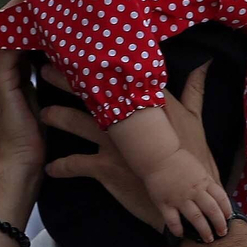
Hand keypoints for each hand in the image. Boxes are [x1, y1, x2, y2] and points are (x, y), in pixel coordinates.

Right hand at [0, 0, 45, 181]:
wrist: (25, 164)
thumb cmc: (46, 132)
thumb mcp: (56, 92)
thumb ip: (61, 69)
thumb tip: (83, 47)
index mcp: (16, 66)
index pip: (21, 24)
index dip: (36, 5)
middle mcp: (3, 65)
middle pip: (10, 19)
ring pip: (6, 28)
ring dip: (24, 8)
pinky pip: (6, 46)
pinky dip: (21, 29)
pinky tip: (43, 18)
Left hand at [42, 64, 219, 231]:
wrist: (189, 199)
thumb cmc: (193, 159)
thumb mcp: (196, 120)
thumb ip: (194, 90)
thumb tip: (204, 64)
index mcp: (149, 103)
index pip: (120, 76)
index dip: (98, 63)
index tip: (80, 48)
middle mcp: (128, 119)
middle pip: (91, 94)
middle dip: (65, 80)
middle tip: (45, 68)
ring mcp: (115, 144)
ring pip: (76, 123)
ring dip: (55, 117)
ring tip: (43, 113)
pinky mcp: (106, 169)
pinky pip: (75, 164)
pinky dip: (61, 167)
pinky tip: (51, 168)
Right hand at [143, 147, 232, 241]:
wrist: (158, 156)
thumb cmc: (178, 161)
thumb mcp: (198, 168)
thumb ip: (207, 181)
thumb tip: (216, 194)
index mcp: (204, 181)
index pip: (221, 197)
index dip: (226, 209)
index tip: (228, 218)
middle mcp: (194, 191)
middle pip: (212, 210)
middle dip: (219, 223)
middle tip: (223, 233)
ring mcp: (180, 198)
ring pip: (196, 218)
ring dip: (204, 230)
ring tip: (208, 239)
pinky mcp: (165, 203)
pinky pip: (173, 220)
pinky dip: (178, 229)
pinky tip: (181, 235)